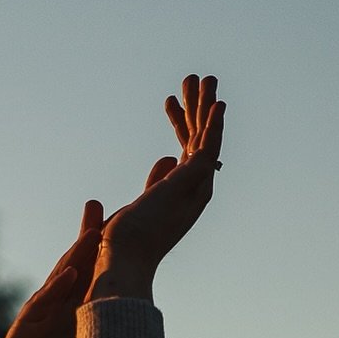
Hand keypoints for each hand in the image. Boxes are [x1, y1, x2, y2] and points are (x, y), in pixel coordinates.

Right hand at [0, 200, 104, 337]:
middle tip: (112, 203)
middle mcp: (59, 313)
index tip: (134, 225)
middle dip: (94, 234)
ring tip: (95, 226)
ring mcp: (39, 321)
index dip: (112, 252)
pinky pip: (38, 309)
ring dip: (75, 253)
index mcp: (77, 319)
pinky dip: (53, 292)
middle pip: (78, 266)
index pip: (97, 277)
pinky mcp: (21, 337)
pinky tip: (68, 276)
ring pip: (59, 279)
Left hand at [85, 74, 225, 302]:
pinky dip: (214, 124)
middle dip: (195, 109)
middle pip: (198, 142)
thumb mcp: (138, 204)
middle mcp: (191, 192)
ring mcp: (194, 188)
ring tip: (203, 77)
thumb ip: (155, 182)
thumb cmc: (122, 246)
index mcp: (177, 197)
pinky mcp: (192, 183)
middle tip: (192, 78)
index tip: (168, 100)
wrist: (122, 260)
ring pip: (206, 139)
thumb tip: (164, 160)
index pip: (183, 152)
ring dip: (206, 107)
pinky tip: (217, 102)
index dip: (179, 124)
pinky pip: (209, 148)